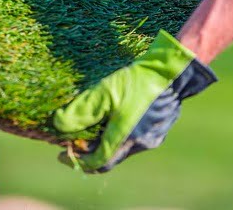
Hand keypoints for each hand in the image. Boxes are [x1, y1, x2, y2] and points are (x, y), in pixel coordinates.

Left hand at [53, 30, 216, 172]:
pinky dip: (122, 130)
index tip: (62, 153)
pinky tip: (117, 113)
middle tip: (76, 138)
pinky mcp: (162, 125)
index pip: (97, 162)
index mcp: (126, 139)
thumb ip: (81, 111)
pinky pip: (137, 135)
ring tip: (95, 122)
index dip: (77, 160)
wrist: (174, 71)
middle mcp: (141, 143)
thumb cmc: (139, 80)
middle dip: (91, 149)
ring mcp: (154, 135)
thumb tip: (58, 124)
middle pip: (111, 154)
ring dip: (107, 138)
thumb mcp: (105, 92)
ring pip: (124, 144)